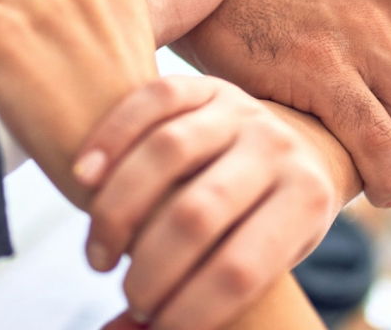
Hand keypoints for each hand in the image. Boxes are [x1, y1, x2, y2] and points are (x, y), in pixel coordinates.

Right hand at [74, 76, 338, 329]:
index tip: (157, 325)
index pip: (240, 268)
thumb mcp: (264, 261)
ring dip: (117, 211)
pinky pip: (153, 100)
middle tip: (129, 293)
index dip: (191, 310)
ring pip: (167, 152)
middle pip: (197, 213)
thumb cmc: (270, 220)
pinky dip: (111, 137)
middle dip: (150, 269)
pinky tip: (83, 177)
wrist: (297, 148)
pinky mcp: (207, 85)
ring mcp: (241, 109)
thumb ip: (203, 295)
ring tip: (99, 255)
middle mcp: (278, 148)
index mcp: (306, 200)